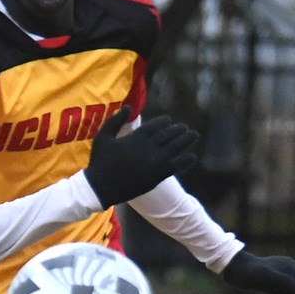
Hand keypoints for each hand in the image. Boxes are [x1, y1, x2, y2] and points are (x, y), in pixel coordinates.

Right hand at [84, 105, 198, 208]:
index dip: (165, 122)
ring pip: (175, 148)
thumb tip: (128, 107)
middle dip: (178, 130)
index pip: (156, 125)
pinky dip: (185, 161)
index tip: (169, 121)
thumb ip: (115, 120)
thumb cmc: (100, 160)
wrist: (101, 187)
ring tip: (194, 135)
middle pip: (168, 135)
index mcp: (136, 137)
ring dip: (186, 141)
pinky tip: (192, 157)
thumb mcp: (103, 136)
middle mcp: (148, 147)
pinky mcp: (157, 176)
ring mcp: (154, 162)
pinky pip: (175, 166)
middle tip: (185, 128)